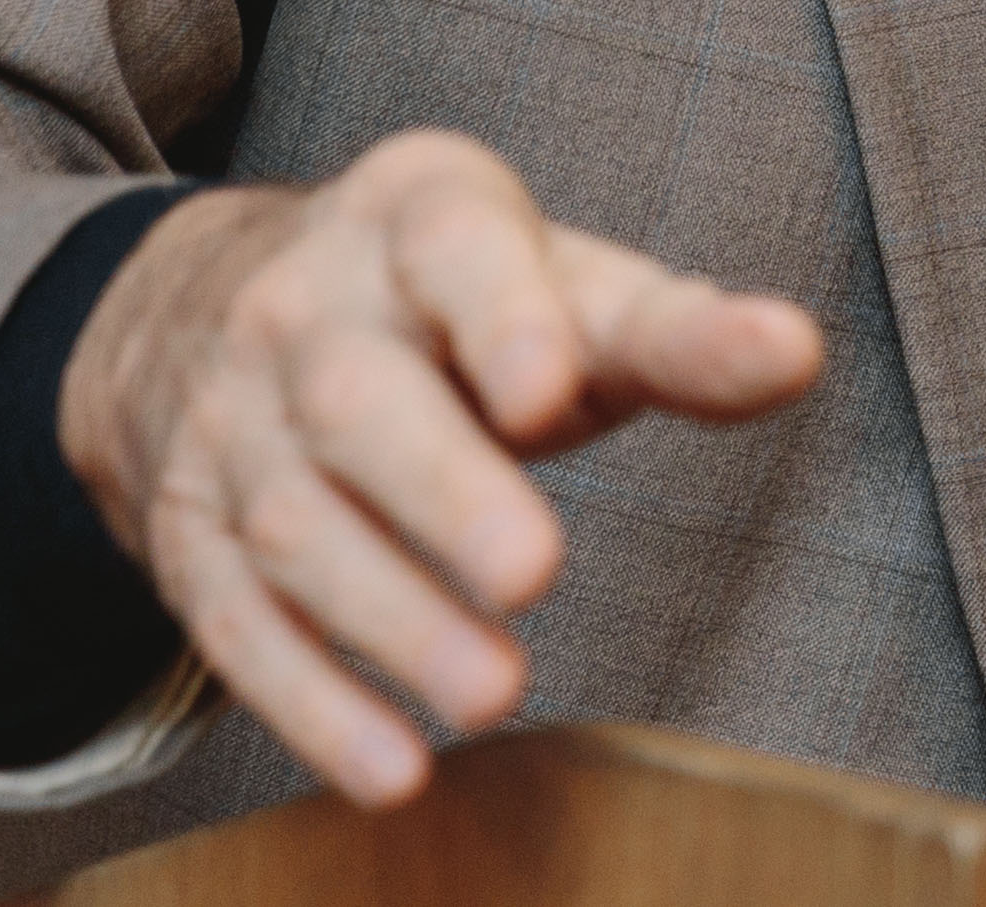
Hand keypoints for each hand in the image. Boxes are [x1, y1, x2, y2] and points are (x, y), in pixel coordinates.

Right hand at [56, 130, 822, 805]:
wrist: (231, 308)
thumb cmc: (463, 307)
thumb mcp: (565, 285)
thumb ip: (678, 331)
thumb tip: (796, 351)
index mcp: (414, 217)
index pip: (454, 247)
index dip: (499, 317)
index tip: (551, 391)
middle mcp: (304, 309)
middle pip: (358, 399)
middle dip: (443, 488)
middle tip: (538, 571)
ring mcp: (230, 420)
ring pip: (295, 522)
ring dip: (392, 618)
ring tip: (497, 693)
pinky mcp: (189, 530)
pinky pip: (234, 622)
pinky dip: (310, 704)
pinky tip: (394, 768)